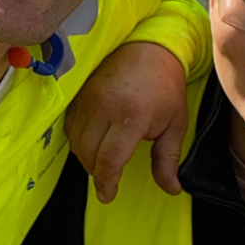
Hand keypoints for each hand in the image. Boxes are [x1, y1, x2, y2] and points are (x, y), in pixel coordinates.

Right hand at [65, 41, 187, 202]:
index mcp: (132, 116)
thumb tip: (172, 190)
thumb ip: (168, 160)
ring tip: (102, 160)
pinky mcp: (79, 93)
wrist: (149, 49)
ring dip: (86, 157)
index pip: (110, 158)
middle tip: (108, 178)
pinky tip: (92, 142)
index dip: (106, 182)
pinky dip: (77, 140)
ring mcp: (88, 98)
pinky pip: (69, 126)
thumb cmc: (166, 89)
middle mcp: (105, 107)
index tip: (107, 195)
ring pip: (76, 141)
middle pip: (88, 153)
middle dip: (96, 172)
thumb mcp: (175, 125)